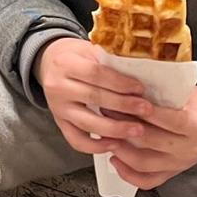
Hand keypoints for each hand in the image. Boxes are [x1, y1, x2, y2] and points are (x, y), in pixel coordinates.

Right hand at [35, 37, 152, 156]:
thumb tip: (141, 74)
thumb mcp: (88, 49)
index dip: (120, 82)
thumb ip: (109, 61)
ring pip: (87, 122)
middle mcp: (57, 86)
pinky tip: (115, 144)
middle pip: (94, 98)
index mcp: (65, 63)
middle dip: (124, 105)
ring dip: (115, 129)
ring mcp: (57, 108)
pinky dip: (96, 146)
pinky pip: (76, 140)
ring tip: (137, 130)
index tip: (140, 88)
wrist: (49, 63)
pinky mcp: (59, 123)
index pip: (96, 74)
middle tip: (147, 110)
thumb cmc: (76, 57)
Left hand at [102, 86, 196, 189]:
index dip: (146, 111)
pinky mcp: (171, 174)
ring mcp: (178, 164)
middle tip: (107, 110)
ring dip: (120, 148)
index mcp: (196, 127)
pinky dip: (127, 172)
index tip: (126, 98)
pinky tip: (115, 158)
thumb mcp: (189, 93)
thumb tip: (132, 83)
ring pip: (144, 163)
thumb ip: (165, 92)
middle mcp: (187, 150)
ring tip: (105, 133)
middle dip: (124, 126)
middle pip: (150, 141)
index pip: (169, 120)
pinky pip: (147, 180)